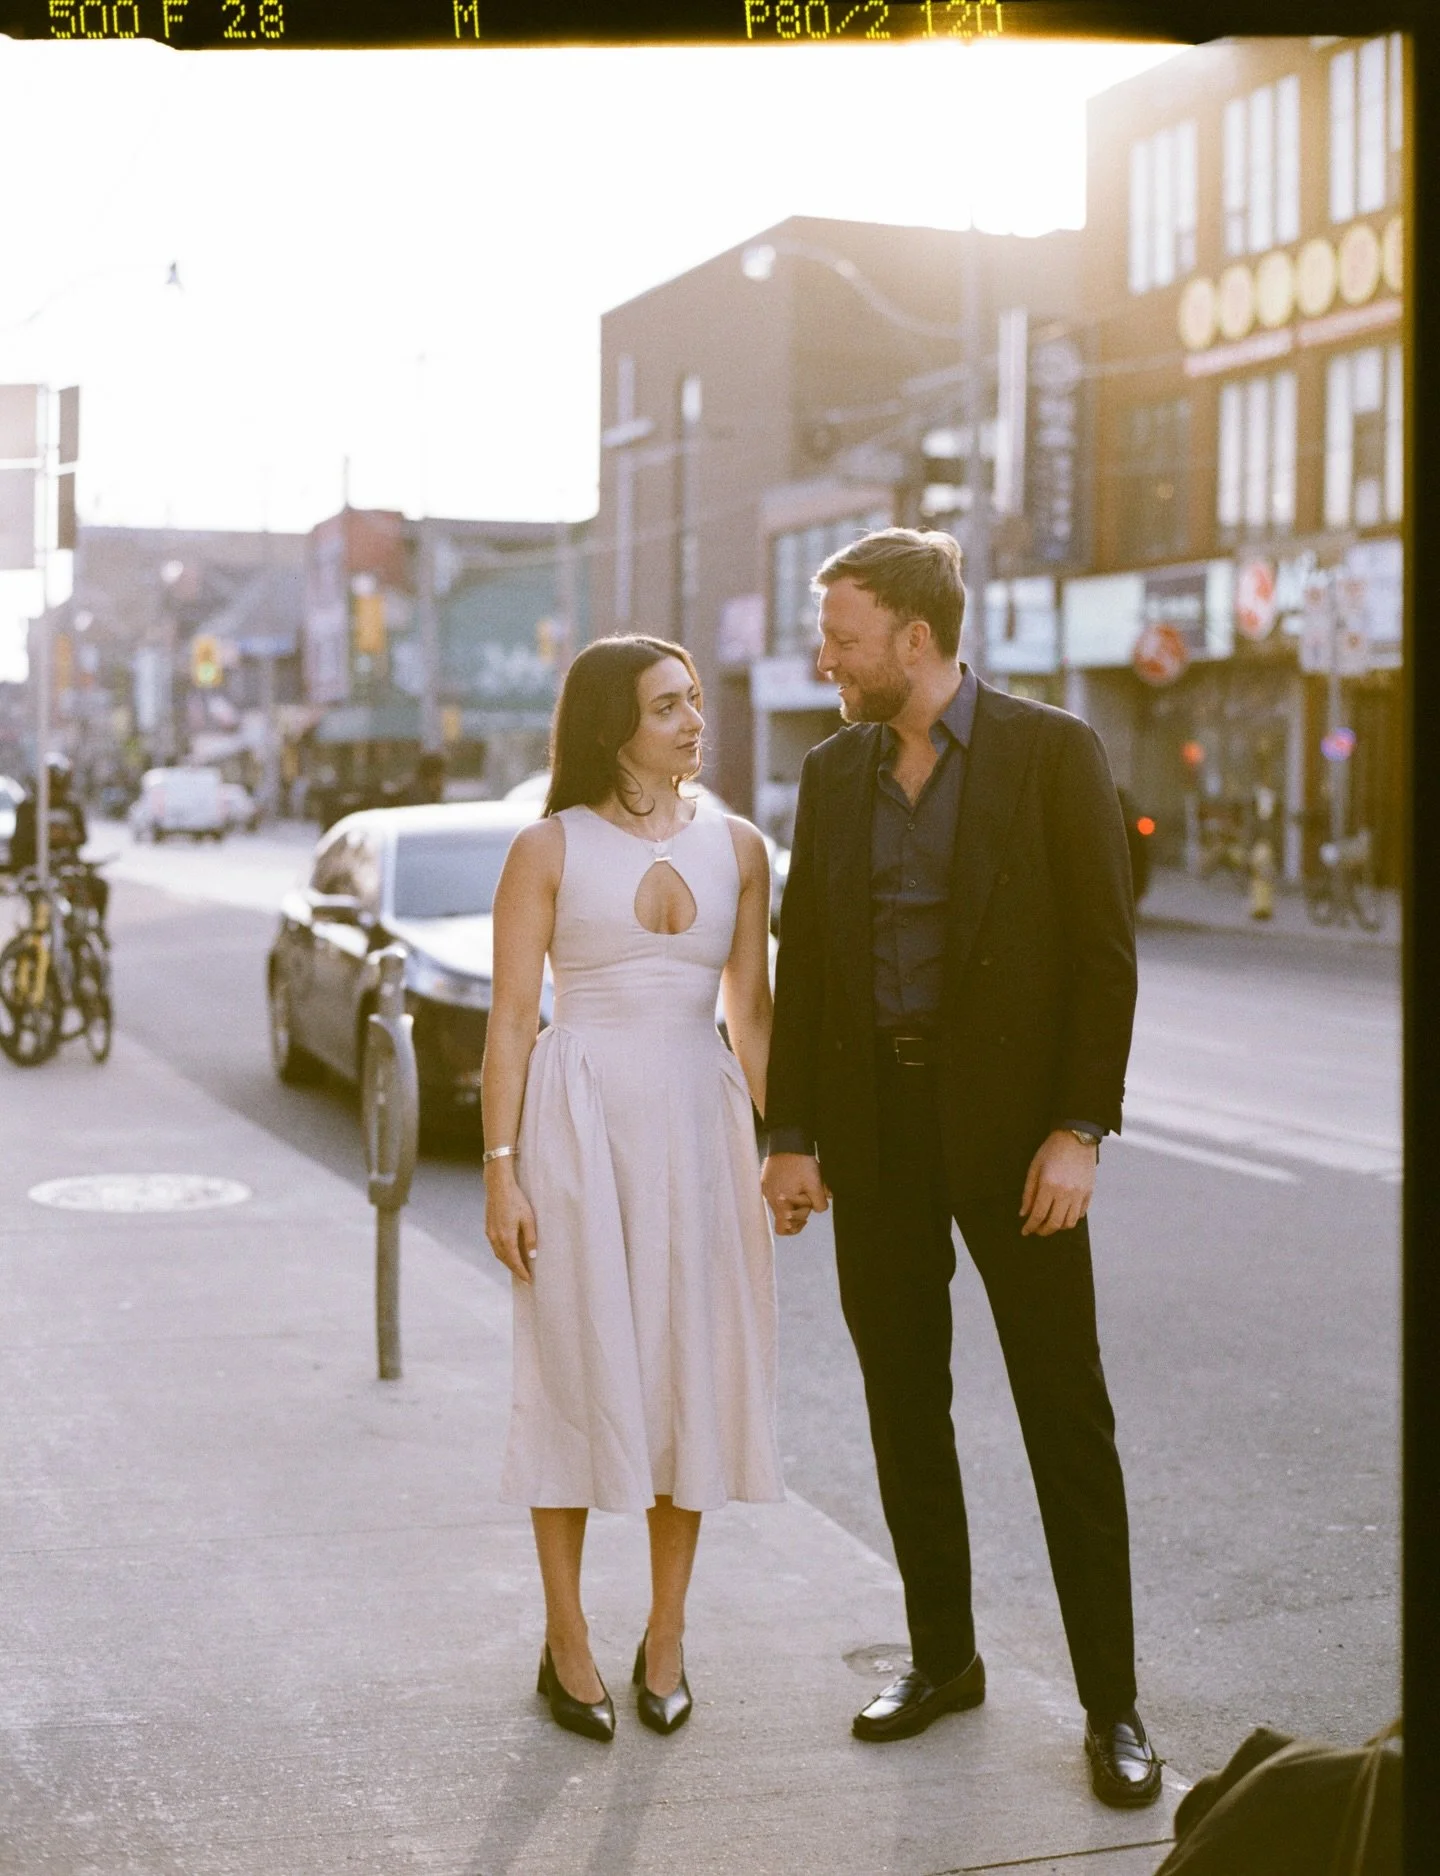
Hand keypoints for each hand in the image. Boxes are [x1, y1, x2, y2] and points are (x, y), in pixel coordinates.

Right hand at [484, 1163, 536, 1281]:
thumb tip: (532, 1257)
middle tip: (525, 1278)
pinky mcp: (488, 1229)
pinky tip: (508, 1254)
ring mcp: (490, 1234)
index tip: (528, 1281)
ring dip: (508, 1263)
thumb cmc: (516, 1200)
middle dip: (515, 1270)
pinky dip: (502, 1254)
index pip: (515, 1261)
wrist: (498, 1186)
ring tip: (518, 1269)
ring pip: (499, 1254)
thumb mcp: (528, 1219)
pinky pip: (495, 1247)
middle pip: (505, 1260)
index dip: (522, 1272)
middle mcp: (496, 1239)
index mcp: (507, 1238)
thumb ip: (530, 1239)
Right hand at [761, 1152, 829, 1236]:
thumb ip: (819, 1204)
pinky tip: (796, 1180)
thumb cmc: (801, 1163)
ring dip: (794, 1199)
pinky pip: (777, 1192)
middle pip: (785, 1215)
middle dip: (799, 1209)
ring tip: (803, 1185)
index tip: (805, 1216)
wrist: (788, 1141)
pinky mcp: (766, 1180)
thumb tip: (818, 1210)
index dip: (795, 1227)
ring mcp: (767, 1189)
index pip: (783, 1228)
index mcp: (781, 1202)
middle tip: (808, 1195)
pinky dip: (787, 1191)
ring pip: (782, 1203)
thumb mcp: (816, 1185)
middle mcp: (770, 1198)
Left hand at [1019, 1130, 1096, 1236]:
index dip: (1031, 1226)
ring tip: (1049, 1223)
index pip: (1039, 1215)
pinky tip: (1063, 1214)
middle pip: (1054, 1223)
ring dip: (1058, 1227)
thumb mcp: (1034, 1168)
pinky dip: (1070, 1219)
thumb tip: (1024, 1213)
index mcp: (1049, 1185)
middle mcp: (1066, 1193)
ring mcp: (1079, 1194)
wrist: (1076, 1138)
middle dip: (1043, 1231)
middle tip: (1036, 1230)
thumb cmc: (1052, 1151)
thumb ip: (1028, 1193)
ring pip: (1069, 1223)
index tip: (1025, 1231)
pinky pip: (1080, 1214)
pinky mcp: (1089, 1193)